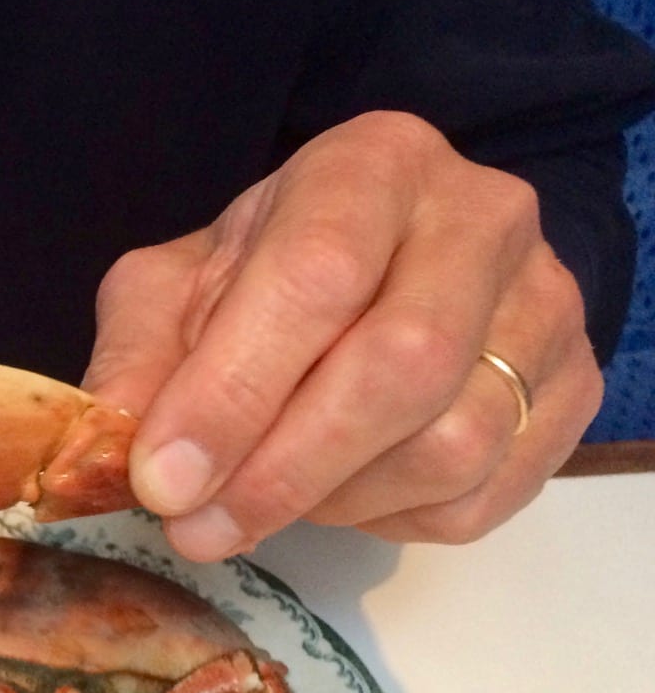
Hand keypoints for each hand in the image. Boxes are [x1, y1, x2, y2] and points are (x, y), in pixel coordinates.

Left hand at [82, 111, 602, 560]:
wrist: (380, 270)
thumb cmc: (265, 276)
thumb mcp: (175, 290)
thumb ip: (140, 357)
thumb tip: (118, 451)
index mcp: (372, 166)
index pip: (315, 278)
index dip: (233, 392)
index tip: (163, 479)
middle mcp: (480, 218)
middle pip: (402, 366)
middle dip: (282, 469)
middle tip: (197, 526)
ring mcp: (544, 305)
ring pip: (450, 445)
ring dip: (333, 501)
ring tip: (263, 495)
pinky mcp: (574, 390)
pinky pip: (484, 496)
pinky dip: (391, 521)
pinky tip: (339, 492)